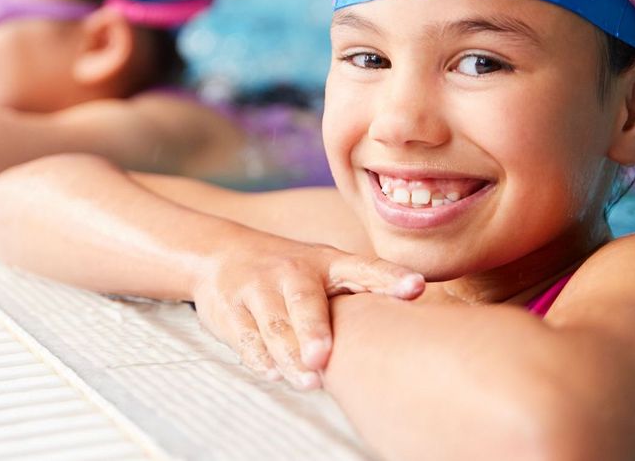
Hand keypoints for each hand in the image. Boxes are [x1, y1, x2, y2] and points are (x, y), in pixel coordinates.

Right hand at [192, 234, 422, 389]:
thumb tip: (404, 334)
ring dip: (289, 355)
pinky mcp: (231, 309)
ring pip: (274, 325)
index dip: (390, 278)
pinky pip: (246, 337)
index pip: (363, 268)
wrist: (218, 254)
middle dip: (313, 330)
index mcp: (326, 262)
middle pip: (304, 301)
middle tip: (323, 356)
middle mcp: (292, 271)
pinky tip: (272, 371)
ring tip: (307, 380)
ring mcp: (258, 289)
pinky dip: (259, 357)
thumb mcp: (323, 270)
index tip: (416, 287)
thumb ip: (359, 293)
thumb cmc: (288, 274)